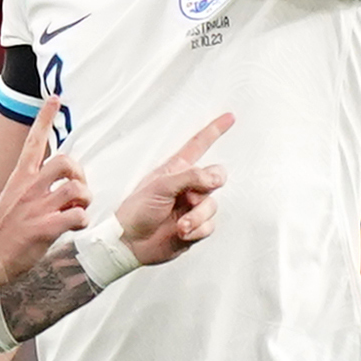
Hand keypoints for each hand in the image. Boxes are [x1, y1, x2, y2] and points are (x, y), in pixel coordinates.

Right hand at [0, 102, 89, 284]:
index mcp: (20, 178)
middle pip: (65, 161)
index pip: (33, 141)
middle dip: (80, 173)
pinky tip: (74, 226)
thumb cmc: (4, 230)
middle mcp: (29, 188)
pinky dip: (82, 221)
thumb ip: (35, 186)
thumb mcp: (14, 198)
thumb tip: (63, 183)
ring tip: (77, 210)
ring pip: (76, 188)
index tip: (54, 99)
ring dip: (85, 200)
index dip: (44, 118)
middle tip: (78, 190)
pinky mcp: (44, 228)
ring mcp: (37, 208)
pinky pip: (76, 216)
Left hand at [115, 113, 232, 264]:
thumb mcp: (160, 186)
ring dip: (197, 216)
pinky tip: (183, 233)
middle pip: (216, 177)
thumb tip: (215, 177)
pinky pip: (209, 226)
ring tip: (180, 224)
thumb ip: (190, 176)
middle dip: (209, 185)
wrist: (131, 243)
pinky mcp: (195, 227)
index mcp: (176, 170)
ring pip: (212, 205)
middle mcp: (187, 186)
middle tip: (193, 196)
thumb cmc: (137, 210)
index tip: (229, 117)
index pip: (199, 145)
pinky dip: (197, 230)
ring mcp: (192, 207)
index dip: (214, 130)